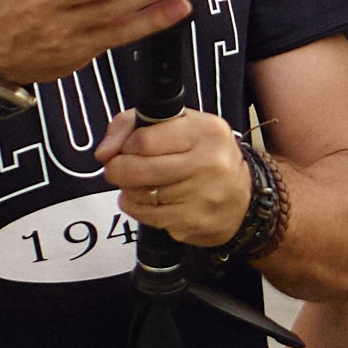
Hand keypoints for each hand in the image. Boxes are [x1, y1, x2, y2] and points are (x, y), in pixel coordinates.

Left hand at [96, 105, 252, 248]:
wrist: (243, 197)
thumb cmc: (203, 155)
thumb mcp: (176, 126)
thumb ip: (130, 126)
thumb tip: (104, 153)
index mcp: (204, 130)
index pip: (144, 139)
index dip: (126, 146)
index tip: (126, 150)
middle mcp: (209, 162)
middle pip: (140, 170)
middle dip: (117, 171)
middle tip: (115, 170)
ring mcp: (205, 195)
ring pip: (143, 196)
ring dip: (130, 191)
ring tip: (135, 185)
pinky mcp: (197, 222)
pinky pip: (152, 218)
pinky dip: (139, 210)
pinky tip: (144, 202)